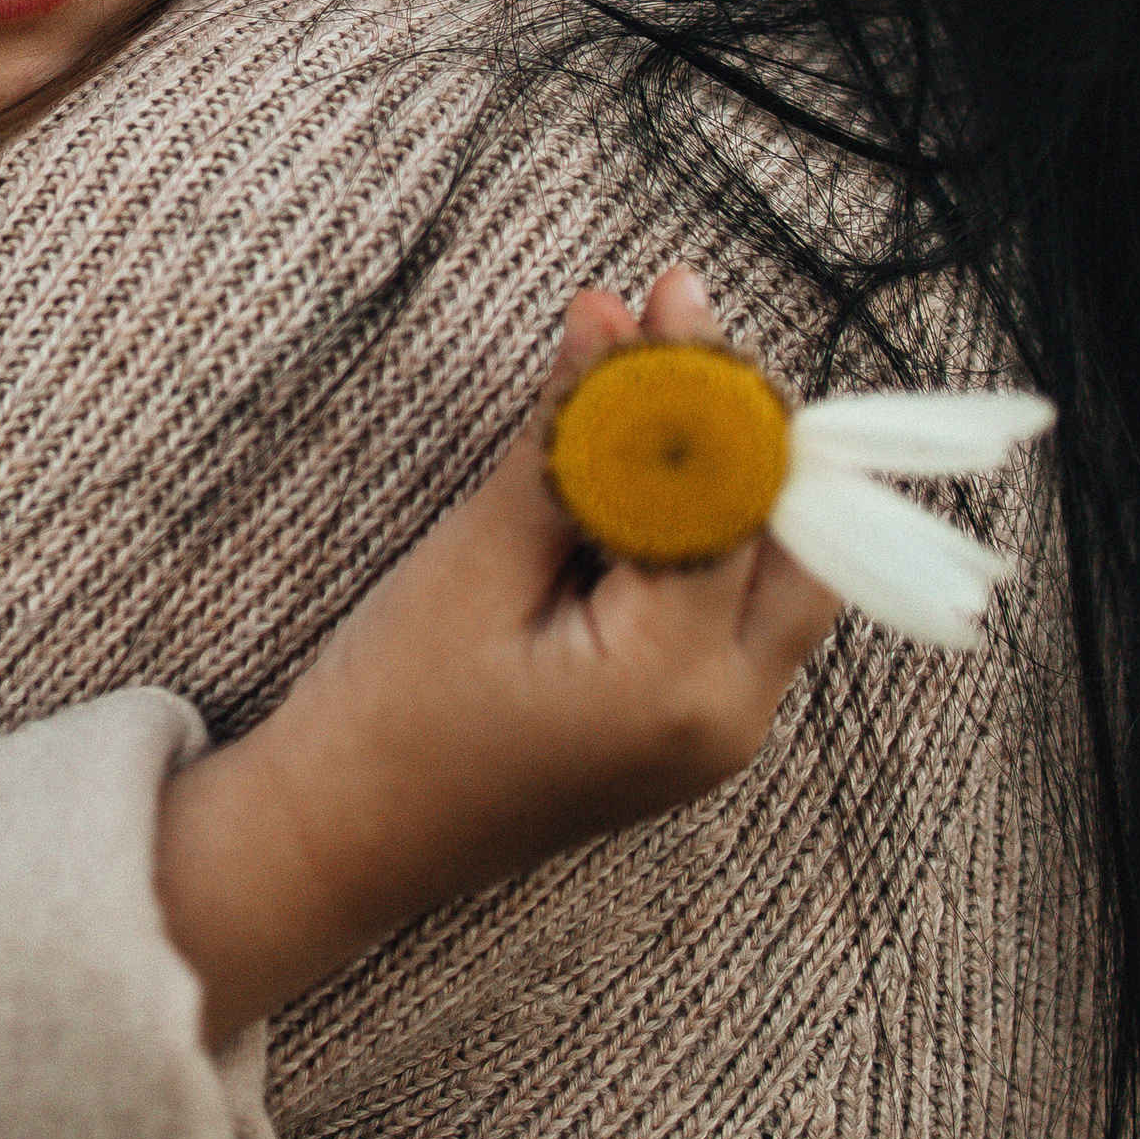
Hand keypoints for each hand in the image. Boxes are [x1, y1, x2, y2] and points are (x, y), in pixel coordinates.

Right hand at [155, 269, 842, 1041]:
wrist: (340, 846)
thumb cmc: (385, 715)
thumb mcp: (471, 561)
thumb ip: (566, 440)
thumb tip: (613, 315)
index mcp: (674, 683)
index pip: (731, 495)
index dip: (703, 380)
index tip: (671, 292)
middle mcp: (728, 719)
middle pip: (799, 538)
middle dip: (745, 427)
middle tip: (672, 335)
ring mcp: (722, 736)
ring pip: (784, 574)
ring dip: (736, 478)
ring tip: (651, 393)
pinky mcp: (698, 733)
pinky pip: (743, 612)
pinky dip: (710, 535)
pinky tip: (644, 475)